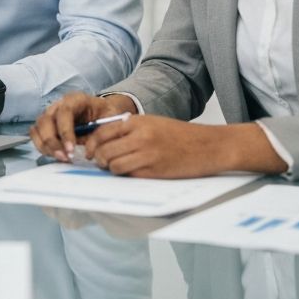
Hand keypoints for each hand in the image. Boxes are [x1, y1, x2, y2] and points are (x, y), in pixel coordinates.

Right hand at [31, 92, 133, 160]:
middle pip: (45, 120)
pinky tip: (55, 155)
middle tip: (64, 157)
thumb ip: (102, 132)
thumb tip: (89, 151)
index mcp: (75, 99)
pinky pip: (36, 135)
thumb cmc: (106, 114)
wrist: (102, 112)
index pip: (64, 112)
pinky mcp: (46, 125)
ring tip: (60, 158)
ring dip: (46, 146)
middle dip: (52, 141)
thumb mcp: (111, 119)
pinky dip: (42, 146)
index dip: (65, 131)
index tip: (71, 149)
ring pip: (38, 128)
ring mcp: (50, 114)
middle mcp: (58, 105)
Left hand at [82, 116, 285, 177]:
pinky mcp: (155, 172)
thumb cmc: (180, 135)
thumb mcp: (152, 123)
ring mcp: (147, 155)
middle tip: (100, 163)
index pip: (102, 132)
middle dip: (98, 159)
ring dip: (111, 169)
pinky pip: (130, 176)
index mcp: (137, 122)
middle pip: (104, 150)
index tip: (89, 151)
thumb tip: (105, 140)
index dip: (91, 144)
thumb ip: (130, 129)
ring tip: (115, 169)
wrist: (208, 146)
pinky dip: (126, 176)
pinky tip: (131, 174)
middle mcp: (139, 137)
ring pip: (114, 165)